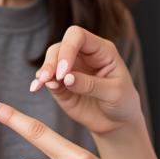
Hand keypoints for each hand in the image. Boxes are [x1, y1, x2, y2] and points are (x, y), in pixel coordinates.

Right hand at [28, 26, 143, 137]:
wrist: (117, 122)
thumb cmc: (122, 102)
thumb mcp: (114, 93)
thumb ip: (90, 85)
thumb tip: (66, 78)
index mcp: (101, 50)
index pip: (78, 36)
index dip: (68, 49)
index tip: (64, 71)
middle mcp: (84, 55)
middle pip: (61, 46)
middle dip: (52, 61)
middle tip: (48, 79)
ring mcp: (71, 68)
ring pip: (51, 59)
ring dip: (44, 71)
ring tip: (41, 84)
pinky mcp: (61, 83)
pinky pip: (47, 78)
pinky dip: (41, 81)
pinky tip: (37, 88)